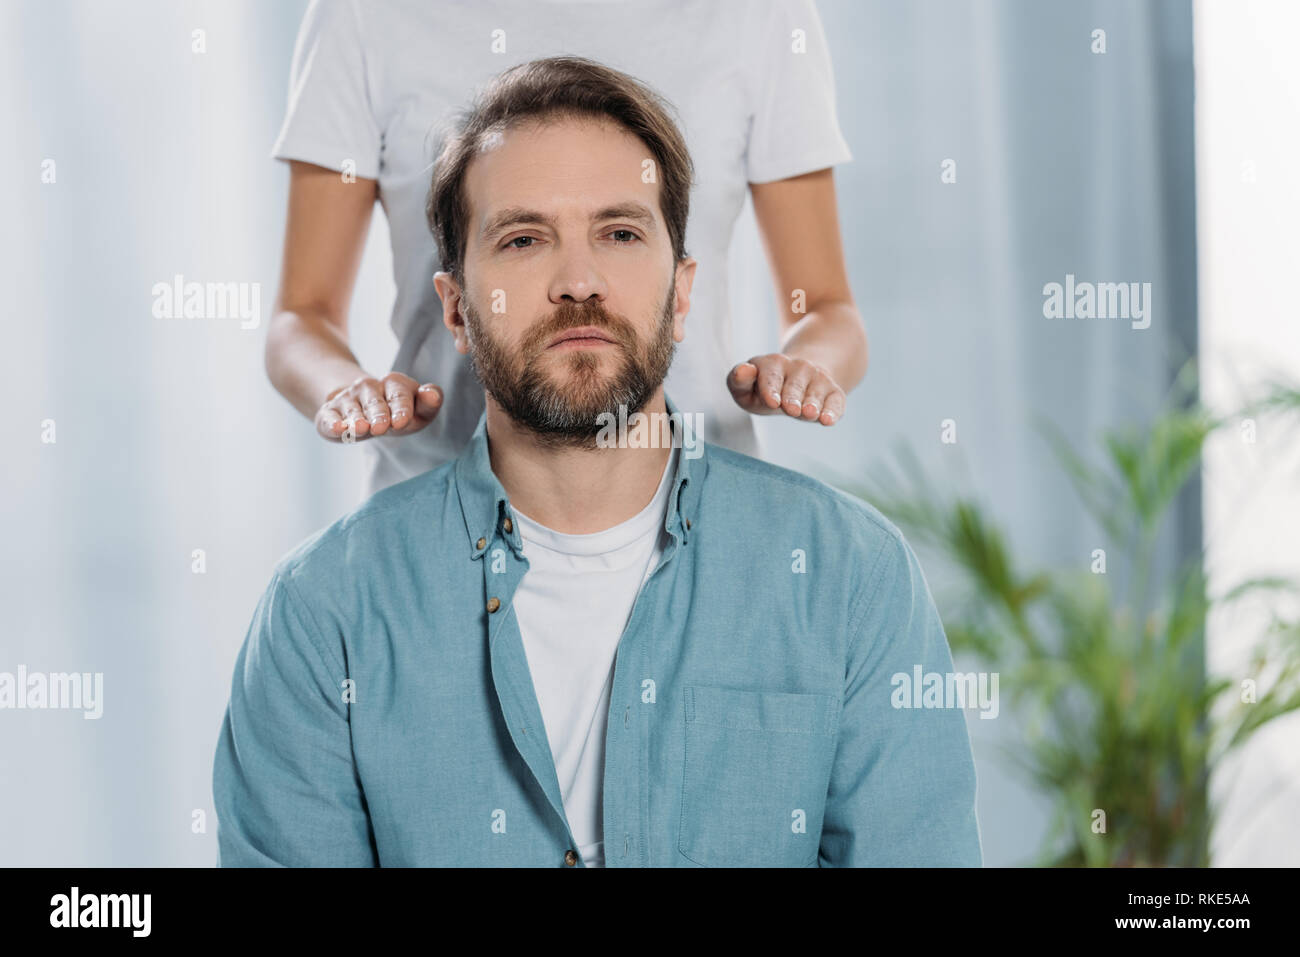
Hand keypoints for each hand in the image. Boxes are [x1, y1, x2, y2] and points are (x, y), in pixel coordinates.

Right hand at [315, 372, 442, 442]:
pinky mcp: (330, 412)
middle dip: (378, 414)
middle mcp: (369, 388)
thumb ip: (429, 404)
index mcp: (394, 384)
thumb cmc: (398, 414)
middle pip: (375, 402)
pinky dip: (332, 423)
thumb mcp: (418, 411)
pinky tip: (337, 428)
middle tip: (382, 428)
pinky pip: (329, 417)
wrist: (364, 411)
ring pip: (353, 410)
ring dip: (356, 419)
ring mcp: (348, 399)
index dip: (402, 408)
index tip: (402, 421)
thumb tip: (432, 394)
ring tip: (360, 429)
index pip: (399, 395)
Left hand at [726, 354, 843, 424]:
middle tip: (791, 410)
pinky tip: (827, 420)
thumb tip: (743, 370)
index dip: (771, 388)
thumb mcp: (746, 388)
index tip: (772, 401)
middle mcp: (798, 367)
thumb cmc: (765, 390)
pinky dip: (833, 411)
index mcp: (772, 364)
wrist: (800, 381)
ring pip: (815, 392)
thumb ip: (738, 381)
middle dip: (793, 397)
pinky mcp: (833, 392)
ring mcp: (817, 378)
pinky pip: (835, 401)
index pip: (770, 376)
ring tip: (809, 414)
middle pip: (794, 385)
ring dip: (813, 403)